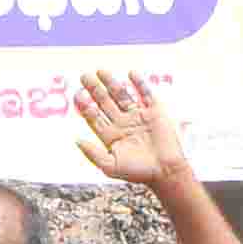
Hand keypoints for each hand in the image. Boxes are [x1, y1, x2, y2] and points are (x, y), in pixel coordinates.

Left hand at [70, 68, 189, 191]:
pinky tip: (131, 73)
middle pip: (105, 102)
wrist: (166, 172)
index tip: (77, 95)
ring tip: (101, 71)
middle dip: (94, 89)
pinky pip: (145, 93)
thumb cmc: (138, 172)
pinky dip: (139, 83)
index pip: (94, 116)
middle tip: (84, 76)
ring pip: (122, 95)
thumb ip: (92, 154)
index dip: (85, 105)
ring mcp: (138, 116)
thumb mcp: (110, 166)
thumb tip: (76, 140)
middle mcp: (122, 123)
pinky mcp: (154, 112)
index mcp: (110, 135)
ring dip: (112, 83)